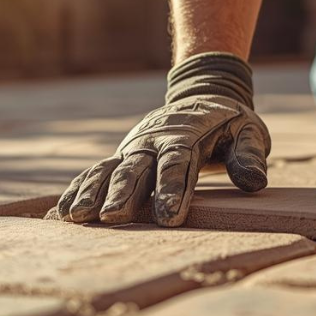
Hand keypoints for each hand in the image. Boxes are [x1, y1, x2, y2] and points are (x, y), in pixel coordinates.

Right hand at [51, 54, 269, 226]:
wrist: (201, 97)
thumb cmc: (230, 124)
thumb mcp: (250, 132)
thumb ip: (251, 155)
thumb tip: (255, 182)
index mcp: (185, 135)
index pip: (178, 163)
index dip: (173, 190)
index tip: (169, 219)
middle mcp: (152, 141)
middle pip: (136, 168)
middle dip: (123, 194)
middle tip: (111, 219)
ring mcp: (133, 148)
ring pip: (108, 171)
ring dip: (91, 193)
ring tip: (75, 218)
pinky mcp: (121, 157)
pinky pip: (95, 173)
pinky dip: (78, 191)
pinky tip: (61, 214)